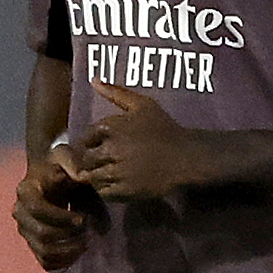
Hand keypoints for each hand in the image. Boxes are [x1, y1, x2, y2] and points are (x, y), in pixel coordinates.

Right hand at [12, 144, 97, 269]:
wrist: (50, 178)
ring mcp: (25, 230)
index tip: (82, 219)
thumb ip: (74, 164)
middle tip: (88, 231)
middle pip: (41, 234)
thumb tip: (82, 177)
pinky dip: (64, 261)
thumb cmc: (60, 167)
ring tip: (85, 242)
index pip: (37, 209)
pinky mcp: (33, 244)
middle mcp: (20, 212)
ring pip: (44, 251)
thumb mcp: (65, 158)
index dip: (61, 218)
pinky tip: (78, 251)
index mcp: (25, 191)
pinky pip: (46, 262)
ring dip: (69, 251)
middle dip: (68, 236)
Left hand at [78, 83, 212, 200]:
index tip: (103, 145)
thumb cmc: (164, 129)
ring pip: (92, 176)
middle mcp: (110, 150)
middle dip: (93, 160)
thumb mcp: (142, 105)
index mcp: (110, 128)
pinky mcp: (125, 190)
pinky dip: (106, 189)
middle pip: (86, 158)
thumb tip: (94, 80)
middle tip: (106, 161)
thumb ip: (116, 92)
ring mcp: (117, 171)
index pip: (86, 137)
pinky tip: (117, 183)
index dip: (93, 142)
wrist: (186, 157)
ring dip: (98, 175)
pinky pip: (103, 192)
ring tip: (111, 172)